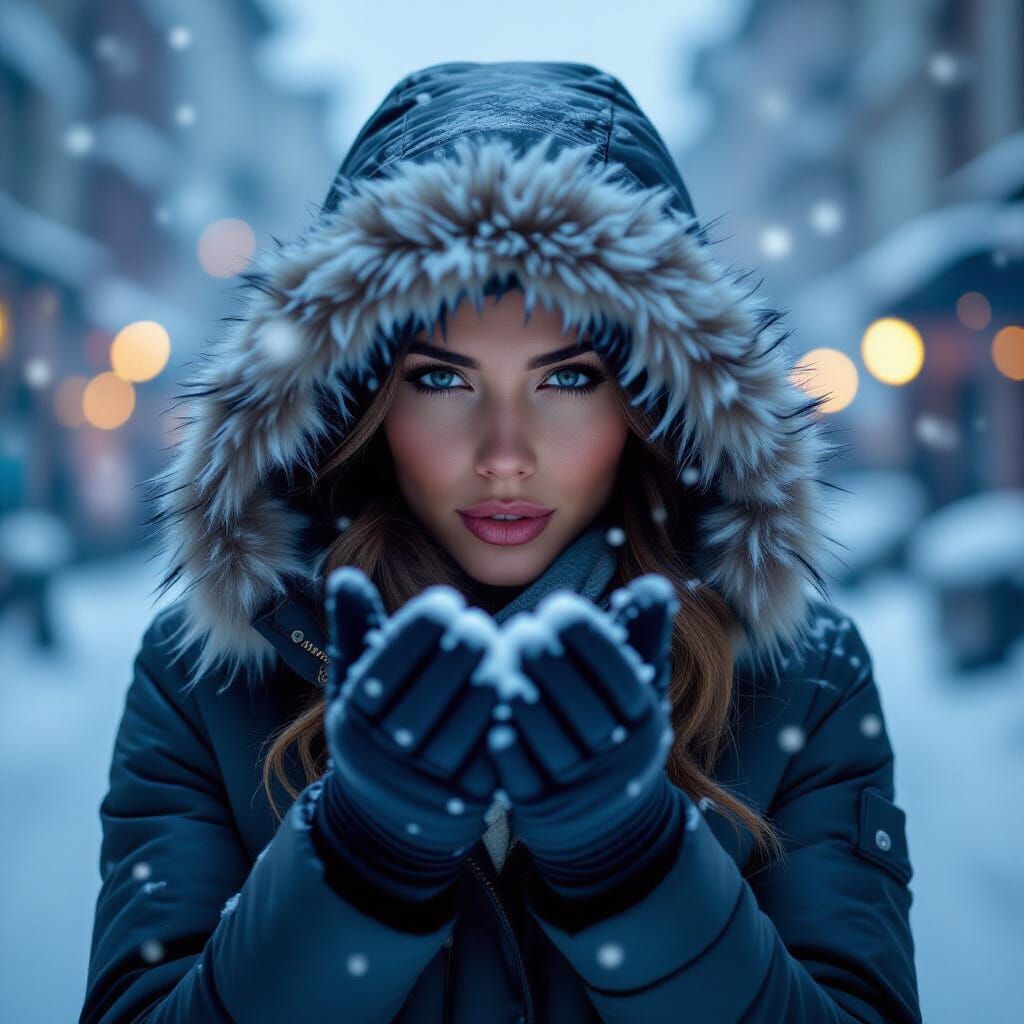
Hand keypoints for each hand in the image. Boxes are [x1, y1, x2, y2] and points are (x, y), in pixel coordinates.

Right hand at [323, 568, 500, 859]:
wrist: (385, 821)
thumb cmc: (375, 729)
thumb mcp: (353, 685)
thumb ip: (354, 630)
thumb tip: (348, 574)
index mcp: (354, 719)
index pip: (385, 667)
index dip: (418, 630)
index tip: (447, 601)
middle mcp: (383, 756)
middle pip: (424, 698)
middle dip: (455, 654)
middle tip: (478, 623)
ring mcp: (424, 783)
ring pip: (461, 729)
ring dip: (485, 683)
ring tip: (502, 648)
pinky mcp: (463, 800)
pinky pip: (490, 756)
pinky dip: (505, 719)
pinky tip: (518, 685)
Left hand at [481, 575, 678, 874]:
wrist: (610, 823)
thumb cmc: (619, 728)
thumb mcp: (640, 686)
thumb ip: (643, 634)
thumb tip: (653, 583)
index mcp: (645, 720)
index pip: (622, 677)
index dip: (590, 640)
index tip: (558, 606)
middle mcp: (619, 758)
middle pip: (588, 712)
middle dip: (554, 667)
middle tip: (522, 628)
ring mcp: (581, 789)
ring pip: (555, 747)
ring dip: (529, 707)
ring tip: (503, 668)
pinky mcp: (544, 811)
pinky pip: (526, 783)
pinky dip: (511, 756)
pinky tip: (492, 725)